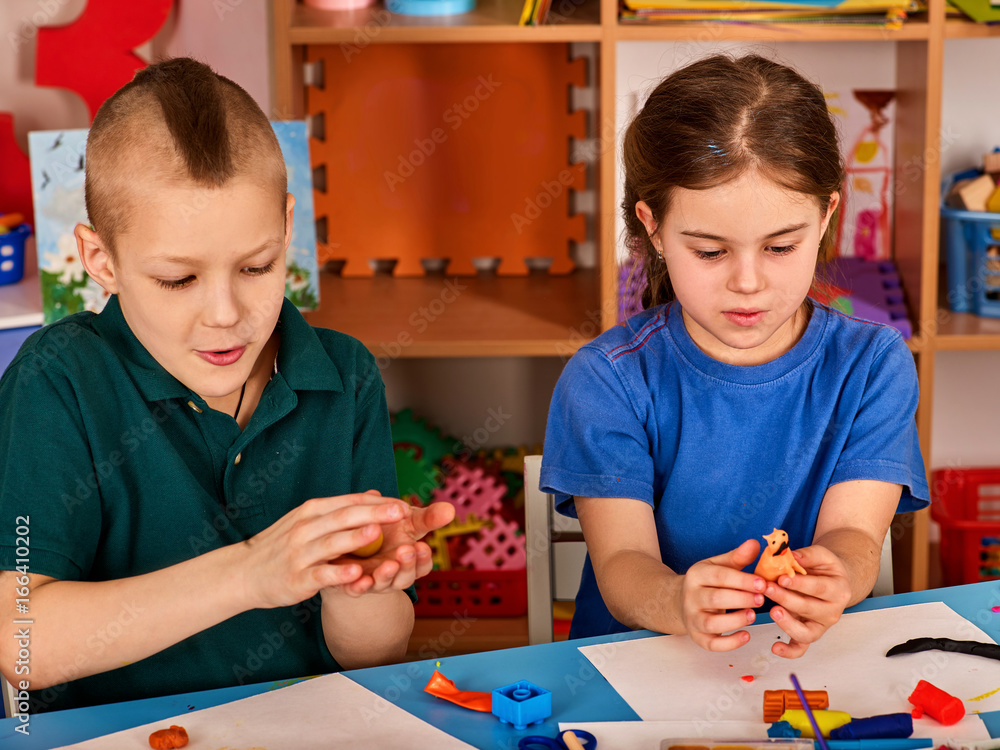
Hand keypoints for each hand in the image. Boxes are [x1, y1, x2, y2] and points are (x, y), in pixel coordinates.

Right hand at [239, 492, 415, 608]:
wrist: (244, 572)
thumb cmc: (282, 545)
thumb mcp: (307, 520)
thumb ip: (340, 509)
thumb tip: (374, 494)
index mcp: (312, 512)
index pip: (349, 502)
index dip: (378, 503)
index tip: (404, 503)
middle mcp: (306, 528)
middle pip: (343, 517)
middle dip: (373, 513)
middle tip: (401, 511)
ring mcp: (300, 553)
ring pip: (331, 543)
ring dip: (354, 538)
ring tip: (377, 533)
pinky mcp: (296, 578)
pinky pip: (320, 574)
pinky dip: (338, 572)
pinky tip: (356, 572)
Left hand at [332, 493, 455, 597]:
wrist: (352, 542)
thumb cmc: (386, 529)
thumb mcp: (407, 520)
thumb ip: (427, 518)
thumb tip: (450, 509)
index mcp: (410, 562)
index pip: (422, 565)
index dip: (423, 558)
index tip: (422, 546)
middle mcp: (394, 576)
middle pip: (405, 577)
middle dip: (407, 565)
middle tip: (406, 550)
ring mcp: (374, 582)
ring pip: (382, 584)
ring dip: (386, 576)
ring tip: (388, 564)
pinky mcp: (351, 584)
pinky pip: (356, 589)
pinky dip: (359, 586)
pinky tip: (361, 578)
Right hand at [680, 539, 765, 651]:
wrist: (680, 601)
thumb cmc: (707, 583)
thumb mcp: (718, 565)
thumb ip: (738, 556)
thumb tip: (755, 543)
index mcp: (697, 575)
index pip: (719, 576)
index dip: (742, 580)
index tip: (763, 582)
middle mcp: (691, 596)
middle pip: (715, 598)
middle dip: (741, 599)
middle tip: (763, 599)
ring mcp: (692, 618)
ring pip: (711, 623)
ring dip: (735, 620)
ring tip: (753, 615)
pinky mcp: (697, 636)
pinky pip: (711, 644)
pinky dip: (729, 643)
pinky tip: (746, 636)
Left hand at [765, 544, 851, 657]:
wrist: (834, 582)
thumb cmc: (824, 568)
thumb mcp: (821, 555)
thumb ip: (807, 555)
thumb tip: (791, 555)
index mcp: (838, 590)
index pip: (818, 588)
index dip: (799, 583)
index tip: (782, 577)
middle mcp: (833, 611)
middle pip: (809, 608)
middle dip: (786, 598)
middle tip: (768, 588)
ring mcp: (821, 626)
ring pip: (806, 633)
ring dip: (787, 624)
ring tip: (773, 611)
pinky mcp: (810, 634)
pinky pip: (801, 648)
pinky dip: (789, 651)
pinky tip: (774, 647)